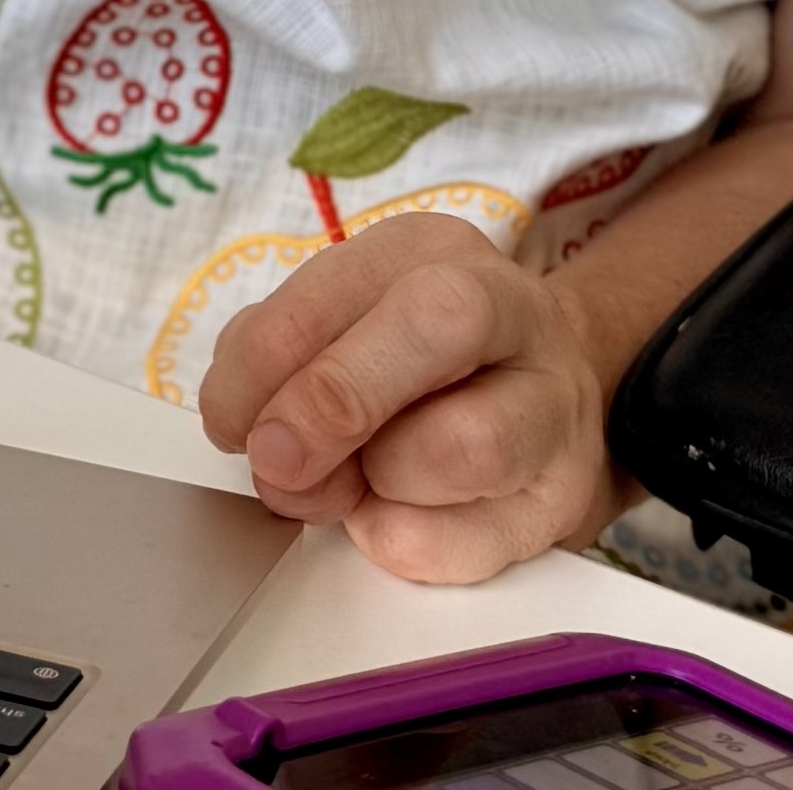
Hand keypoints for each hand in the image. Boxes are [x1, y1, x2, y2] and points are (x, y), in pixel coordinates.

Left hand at [194, 213, 626, 583]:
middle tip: (276, 460)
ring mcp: (554, 406)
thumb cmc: (416, 364)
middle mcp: (511, 310)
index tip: (227, 420)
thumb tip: (253, 429)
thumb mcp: (342, 327)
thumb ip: (282, 362)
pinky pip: (470, 543)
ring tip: (351, 488)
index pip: (343, 283)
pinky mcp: (565, 500)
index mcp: (433, 249)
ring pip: (465, 446)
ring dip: (376, 486)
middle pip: (438, 324)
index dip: (267, 361)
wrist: (543, 402)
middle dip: (335, 402)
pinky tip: (390, 520)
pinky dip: (404, 543)